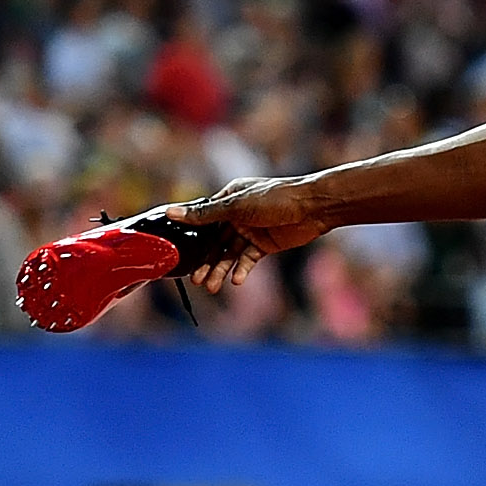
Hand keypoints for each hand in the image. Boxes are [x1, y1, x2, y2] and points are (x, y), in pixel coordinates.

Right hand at [160, 178, 327, 289]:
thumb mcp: (236, 206)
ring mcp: (251, 230)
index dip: (192, 239)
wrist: (313, 207)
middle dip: (206, 261)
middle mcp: (237, 215)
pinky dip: (242, 270)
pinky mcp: (265, 245)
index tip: (179, 256)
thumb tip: (172, 212)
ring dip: (221, 269)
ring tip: (211, 287)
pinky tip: (236, 281)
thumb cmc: (275, 198)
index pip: (203, 221)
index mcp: (228, 199)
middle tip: (195, 280)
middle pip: (216, 242)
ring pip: (230, 253)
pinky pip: (248, 259)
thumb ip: (205, 214)